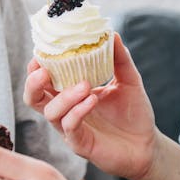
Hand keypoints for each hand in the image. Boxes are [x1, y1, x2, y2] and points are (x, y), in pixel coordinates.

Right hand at [24, 33, 157, 179]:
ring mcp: (70, 130)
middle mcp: (65, 111)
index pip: (43, 79)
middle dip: (32, 83)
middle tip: (44, 70)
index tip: (42, 50)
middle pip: (33, 98)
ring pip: (50, 113)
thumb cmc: (134, 113)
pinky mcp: (80, 145)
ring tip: (85, 85)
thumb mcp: (129, 80)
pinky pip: (70, 127)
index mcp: (70, 94)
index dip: (37, 65)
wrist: (147, 144)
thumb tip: (112, 34)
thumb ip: (120, 59)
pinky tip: (93, 100)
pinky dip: (78, 111)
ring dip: (64, 96)